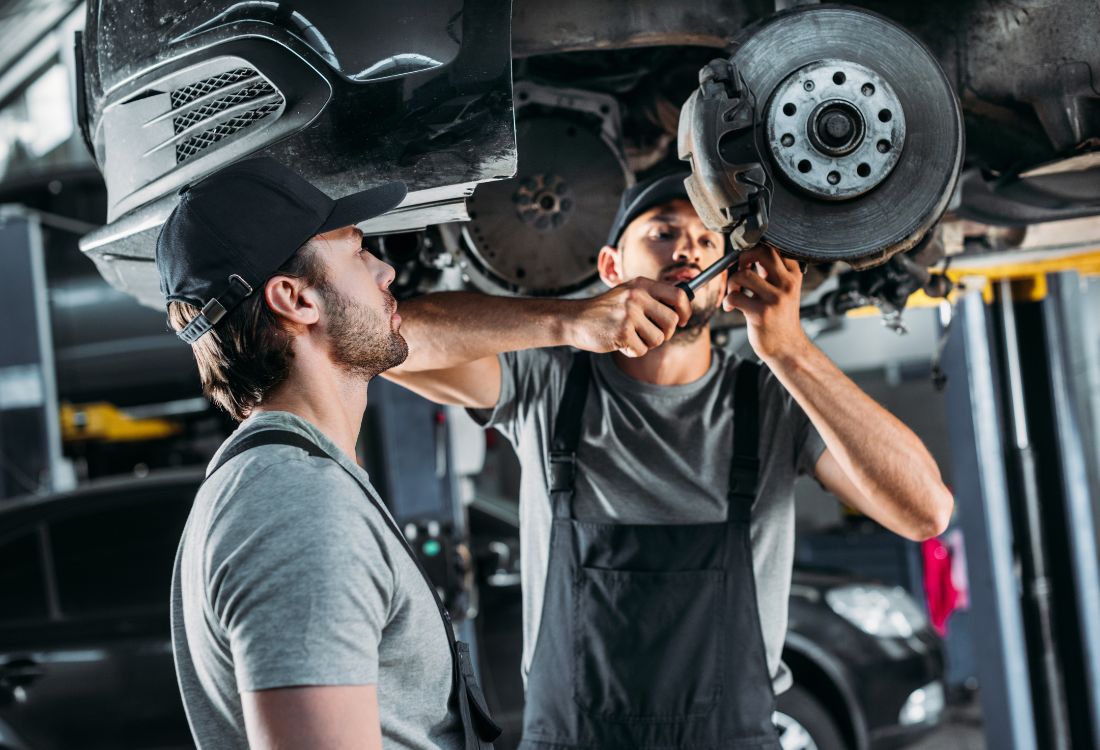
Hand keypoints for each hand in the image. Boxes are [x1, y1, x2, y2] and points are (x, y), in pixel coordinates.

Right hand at [568, 278, 691, 356]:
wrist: (575, 319)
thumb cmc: (605, 310)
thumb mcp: (628, 293)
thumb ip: (652, 296)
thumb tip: (684, 303)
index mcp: (641, 285)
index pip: (678, 294)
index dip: (686, 310)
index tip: (683, 320)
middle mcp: (636, 296)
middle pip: (671, 321)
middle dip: (665, 333)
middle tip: (650, 333)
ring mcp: (629, 314)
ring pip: (658, 339)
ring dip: (646, 343)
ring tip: (631, 336)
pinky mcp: (622, 332)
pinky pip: (641, 350)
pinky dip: (632, 351)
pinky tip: (620, 342)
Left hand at [722, 244, 808, 362]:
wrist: (787, 347)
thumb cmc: (781, 318)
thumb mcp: (784, 291)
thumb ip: (772, 272)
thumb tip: (750, 252)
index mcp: (793, 275)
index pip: (774, 247)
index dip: (755, 248)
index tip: (747, 260)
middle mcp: (787, 284)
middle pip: (762, 252)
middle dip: (743, 257)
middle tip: (739, 269)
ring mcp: (775, 299)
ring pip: (743, 274)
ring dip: (732, 282)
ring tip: (734, 292)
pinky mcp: (761, 313)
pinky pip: (735, 297)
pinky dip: (727, 300)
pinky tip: (731, 307)